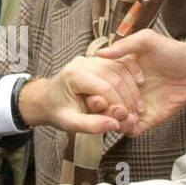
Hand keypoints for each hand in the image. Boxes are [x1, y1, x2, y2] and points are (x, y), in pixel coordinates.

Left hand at [16, 56, 145, 135]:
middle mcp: (83, 62)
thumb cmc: (56, 111)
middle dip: (128, 98)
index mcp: (73, 75)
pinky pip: (119, 64)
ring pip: (120, 69)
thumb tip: (115, 125)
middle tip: (136, 115)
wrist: (46, 99)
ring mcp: (91, 59)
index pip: (104, 88)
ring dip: (132, 88)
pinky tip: (139, 86)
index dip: (119, 104)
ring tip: (137, 107)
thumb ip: (91, 125)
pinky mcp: (98, 60)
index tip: (127, 119)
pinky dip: (131, 74)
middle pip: (115, 77)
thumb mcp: (69, 123)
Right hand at [94, 29, 185, 134]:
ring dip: (114, 120)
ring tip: (121, 114)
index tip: (96, 91)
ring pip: (115, 120)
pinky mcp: (147, 119)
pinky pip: (131, 130)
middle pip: (104, 105)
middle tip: (108, 106)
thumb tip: (100, 53)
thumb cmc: (172, 52)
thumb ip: (124, 45)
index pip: (99, 86)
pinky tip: (131, 121)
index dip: (96, 90)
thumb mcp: (147, 40)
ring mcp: (135, 106)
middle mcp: (124, 91)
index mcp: (119, 73)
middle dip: (103, 108)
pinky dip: (128, 129)